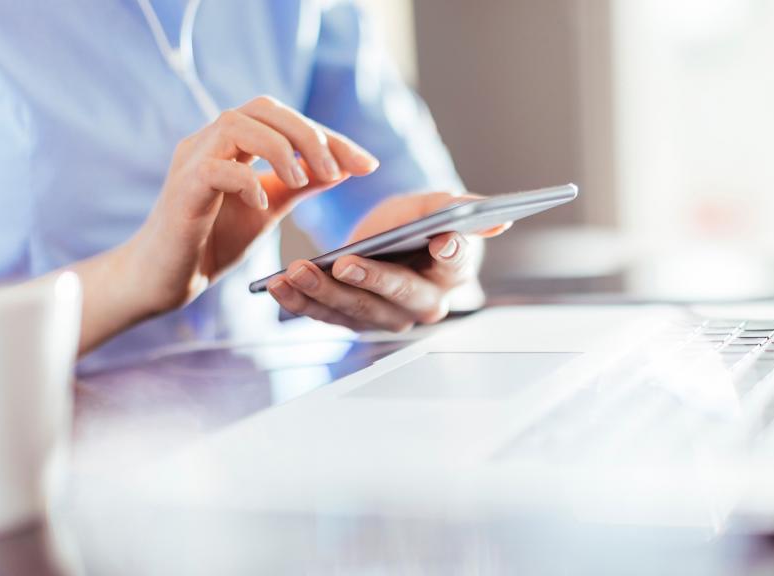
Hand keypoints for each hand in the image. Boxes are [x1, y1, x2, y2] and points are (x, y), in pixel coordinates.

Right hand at [127, 95, 378, 314]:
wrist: (167, 278)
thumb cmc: (214, 240)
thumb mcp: (270, 208)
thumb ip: (301, 185)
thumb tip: (343, 167)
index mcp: (234, 142)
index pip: (286, 119)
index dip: (330, 137)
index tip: (368, 165)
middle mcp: (211, 140)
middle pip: (264, 108)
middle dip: (309, 134)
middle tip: (338, 171)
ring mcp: (192, 160)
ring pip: (237, 124)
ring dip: (280, 149)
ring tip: (301, 181)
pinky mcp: (181, 189)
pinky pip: (215, 168)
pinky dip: (247, 182)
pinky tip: (263, 206)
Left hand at [266, 192, 508, 331]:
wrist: (392, 238)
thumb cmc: (420, 222)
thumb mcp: (437, 207)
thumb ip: (461, 211)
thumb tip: (498, 220)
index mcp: (452, 274)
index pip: (454, 264)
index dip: (450, 253)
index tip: (442, 242)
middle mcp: (423, 305)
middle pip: (396, 296)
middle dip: (368, 281)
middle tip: (344, 263)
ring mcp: (386, 317)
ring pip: (354, 310)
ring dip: (322, 293)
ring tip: (294, 272)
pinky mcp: (352, 319)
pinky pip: (324, 314)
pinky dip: (299, 300)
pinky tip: (276, 284)